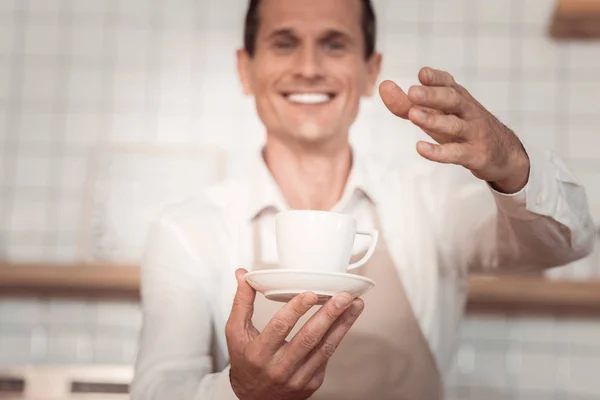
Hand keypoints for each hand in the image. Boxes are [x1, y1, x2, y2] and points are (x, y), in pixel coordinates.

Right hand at [225, 269, 363, 399]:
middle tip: (343, 297)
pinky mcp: (312, 382)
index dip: (296, 310)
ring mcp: (298, 377)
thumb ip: (242, 303)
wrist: (255, 399)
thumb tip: (242, 275)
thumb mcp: (236, 333)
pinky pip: (327, 355)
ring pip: (325, 347)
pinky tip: (346, 320)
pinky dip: (338, 336)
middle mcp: (280, 367)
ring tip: (354, 305)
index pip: (279, 328)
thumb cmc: (246, 362)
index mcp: (259, 353)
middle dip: (329, 315)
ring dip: (342, 323)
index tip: (310, 293)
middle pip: (308, 338)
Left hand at [379, 67, 529, 193]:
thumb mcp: (436, 115)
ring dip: (433, 120)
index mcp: (458, 98)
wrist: (503, 154)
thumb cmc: (461, 129)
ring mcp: (473, 133)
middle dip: (432, 95)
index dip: (436, 78)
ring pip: (453, 125)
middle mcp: (467, 112)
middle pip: (451, 100)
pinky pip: (455, 153)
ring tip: (413, 115)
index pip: (448, 83)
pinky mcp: (474, 155)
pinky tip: (420, 148)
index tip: (422, 73)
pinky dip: (438, 152)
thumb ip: (406, 104)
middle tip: (413, 91)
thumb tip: (383, 86)